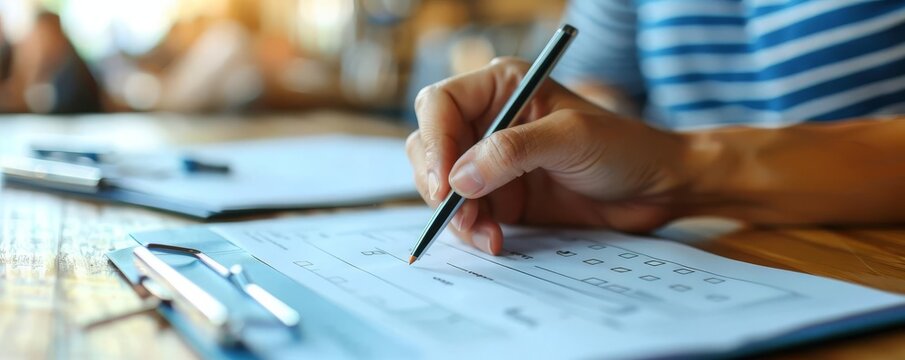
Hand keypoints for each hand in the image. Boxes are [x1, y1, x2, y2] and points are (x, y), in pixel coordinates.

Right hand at [406, 58, 698, 254]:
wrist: (656, 189)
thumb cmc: (623, 148)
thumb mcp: (570, 138)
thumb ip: (512, 151)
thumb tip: (459, 177)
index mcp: (502, 87)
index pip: (440, 105)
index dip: (435, 142)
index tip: (445, 183)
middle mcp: (488, 121)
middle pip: (430, 145)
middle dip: (438, 182)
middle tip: (459, 213)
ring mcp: (491, 161)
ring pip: (442, 185)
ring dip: (457, 214)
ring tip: (487, 234)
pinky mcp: (499, 197)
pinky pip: (466, 214)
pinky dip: (473, 230)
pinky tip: (496, 240)